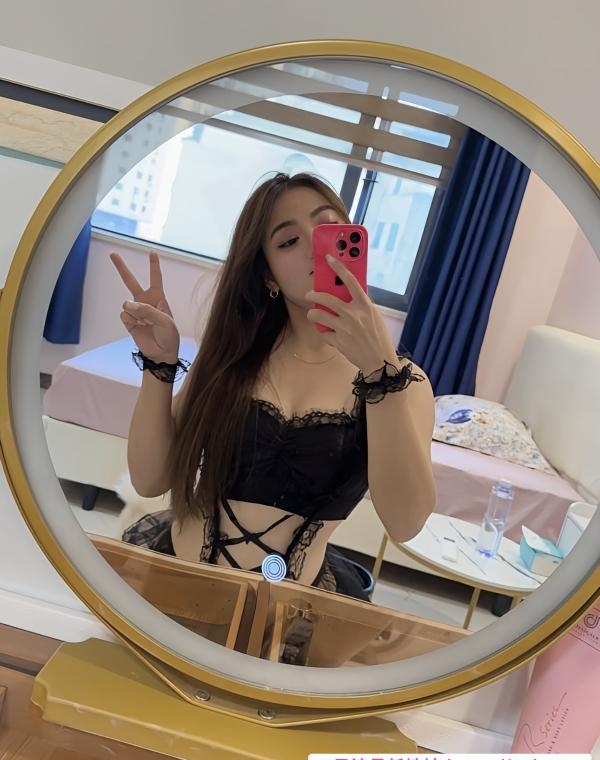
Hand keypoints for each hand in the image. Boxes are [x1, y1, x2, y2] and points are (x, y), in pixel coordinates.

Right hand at [110, 251, 179, 362]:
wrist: (161, 353)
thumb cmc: (169, 336)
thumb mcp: (165, 321)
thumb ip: (147, 310)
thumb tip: (127, 304)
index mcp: (158, 297)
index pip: (155, 278)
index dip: (153, 265)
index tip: (151, 252)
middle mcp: (145, 301)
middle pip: (131, 281)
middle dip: (121, 267)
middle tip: (113, 254)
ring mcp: (135, 311)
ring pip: (127, 304)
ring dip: (136, 314)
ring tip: (146, 324)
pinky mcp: (129, 321)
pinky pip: (124, 315)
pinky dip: (131, 321)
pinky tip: (139, 327)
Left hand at [306, 255, 396, 371]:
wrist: (380, 362)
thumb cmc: (379, 338)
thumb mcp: (374, 317)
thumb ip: (361, 306)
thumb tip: (346, 296)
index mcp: (365, 305)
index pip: (350, 281)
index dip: (338, 267)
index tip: (328, 258)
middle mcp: (353, 315)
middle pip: (326, 298)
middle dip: (313, 295)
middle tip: (309, 295)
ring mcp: (344, 328)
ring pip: (318, 315)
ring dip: (312, 314)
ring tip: (313, 315)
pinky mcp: (338, 341)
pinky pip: (323, 332)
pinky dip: (323, 332)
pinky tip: (327, 332)